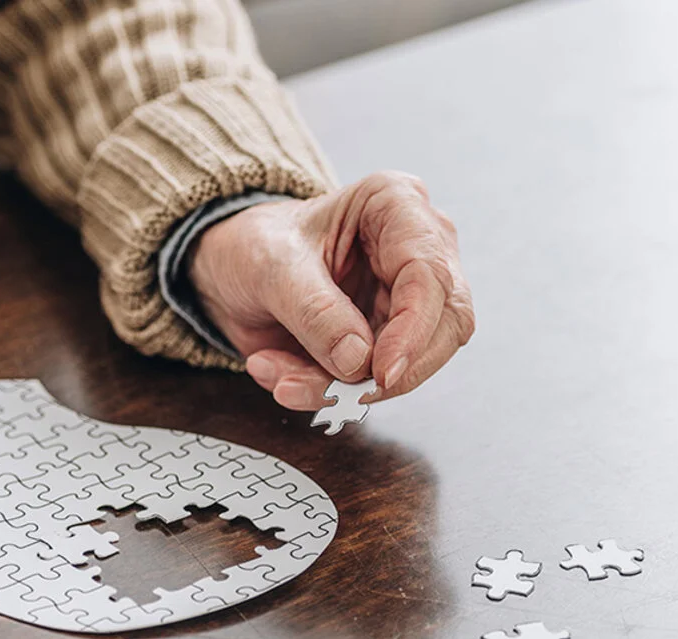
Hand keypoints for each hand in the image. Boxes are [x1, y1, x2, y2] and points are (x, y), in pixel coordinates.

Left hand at [190, 172, 474, 409]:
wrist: (232, 266)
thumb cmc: (255, 244)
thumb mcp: (271, 267)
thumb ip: (315, 311)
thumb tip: (359, 360)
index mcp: (396, 205)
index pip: (431, 275)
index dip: (414, 331)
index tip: (380, 372)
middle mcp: (417, 249)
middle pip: (444, 325)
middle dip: (390, 371)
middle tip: (339, 394)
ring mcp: (407, 298)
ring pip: (411, 363)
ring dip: (346, 387)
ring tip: (283, 380)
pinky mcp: (389, 337)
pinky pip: (375, 381)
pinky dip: (329, 390)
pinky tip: (283, 376)